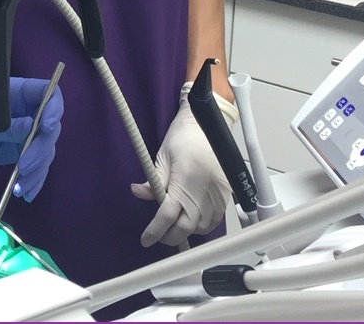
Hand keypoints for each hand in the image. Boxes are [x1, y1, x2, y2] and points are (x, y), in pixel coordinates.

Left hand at [0, 77, 63, 201]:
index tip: (47, 126)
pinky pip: (39, 166)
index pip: (50, 94)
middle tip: (24, 166)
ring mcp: (33, 132)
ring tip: (20, 187)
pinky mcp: (30, 151)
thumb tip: (32, 126)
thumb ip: (6, 125)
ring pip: (47, 150)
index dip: (54, 108)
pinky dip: (34, 180)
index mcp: (22, 94)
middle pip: (51, 128)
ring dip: (37, 170)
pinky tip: (25, 192)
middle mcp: (33, 111)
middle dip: (40, 149)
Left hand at [130, 95, 229, 246]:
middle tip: (159, 236)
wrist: (207, 125)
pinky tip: (192, 222)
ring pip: (201, 227)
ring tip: (174, 228)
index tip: (146, 239)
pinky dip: (202, 226)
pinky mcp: (226, 195)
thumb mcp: (162, 156)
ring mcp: (216, 196)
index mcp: (183, 182)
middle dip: (170, 237)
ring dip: (186, 232)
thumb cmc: (183, 137)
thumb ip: (153, 180)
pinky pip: (214, 220)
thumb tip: (138, 192)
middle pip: (185, 228)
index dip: (154, 231)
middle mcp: (202, 192)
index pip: (166, 216)